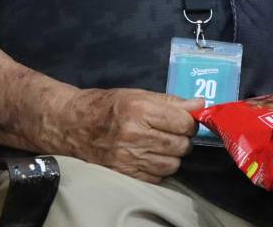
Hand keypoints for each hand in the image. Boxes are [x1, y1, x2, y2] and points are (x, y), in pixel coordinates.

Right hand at [59, 88, 203, 183]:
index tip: (185, 120)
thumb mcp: (138, 95)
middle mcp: (134, 135)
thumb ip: (171, 101)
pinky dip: (159, 168)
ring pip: (172, 164)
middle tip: (174, 132)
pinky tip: (150, 156)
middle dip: (183, 139)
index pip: (183, 122)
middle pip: (181, 145)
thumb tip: (200, 104)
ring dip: (172, 155)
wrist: (72, 124)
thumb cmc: (107, 106)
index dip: (190, 121)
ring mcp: (128, 158)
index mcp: (139, 110)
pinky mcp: (124, 174)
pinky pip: (157, 177)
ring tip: (160, 145)